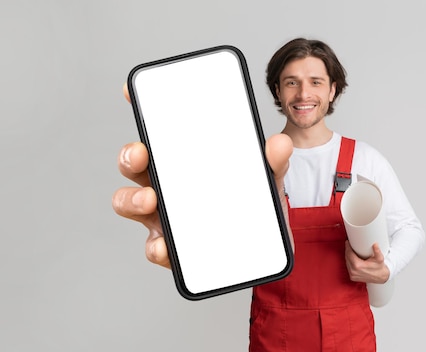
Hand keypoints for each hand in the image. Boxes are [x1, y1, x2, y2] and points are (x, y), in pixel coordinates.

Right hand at [112, 83, 293, 268]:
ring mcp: (167, 217)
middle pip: (135, 164)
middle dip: (130, 155)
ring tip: (151, 199)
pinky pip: (155, 248)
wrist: (264, 251)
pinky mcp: (174, 250)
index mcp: (186, 161)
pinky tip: (164, 246)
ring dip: (132, 199)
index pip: (159, 132)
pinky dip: (156, 247)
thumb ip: (273, 163)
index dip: (142, 109)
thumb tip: (279, 144)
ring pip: (131, 203)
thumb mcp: (267, 180)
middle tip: (141, 153)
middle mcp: (168, 185)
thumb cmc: (254, 207)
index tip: (130, 90)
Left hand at [344, 241, 389, 283]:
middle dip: (347, 250)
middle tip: (349, 245)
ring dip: (348, 256)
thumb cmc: (379, 268)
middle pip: (347, 257)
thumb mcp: (379, 258)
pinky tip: (352, 258)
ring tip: (351, 250)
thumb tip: (375, 244)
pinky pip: (348, 267)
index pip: (349, 254)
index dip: (348, 247)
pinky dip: (349, 262)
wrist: (380, 277)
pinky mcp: (352, 277)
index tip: (348, 242)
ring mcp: (352, 275)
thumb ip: (377, 251)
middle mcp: (354, 271)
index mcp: (358, 266)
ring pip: (347, 262)